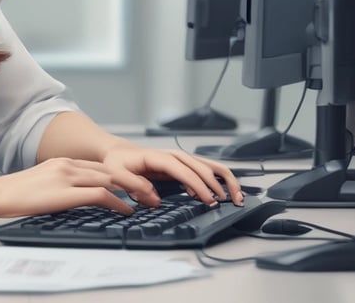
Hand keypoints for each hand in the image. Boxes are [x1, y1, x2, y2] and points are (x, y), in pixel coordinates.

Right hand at [0, 157, 136, 217]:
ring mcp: (68, 176)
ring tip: (148, 199)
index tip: (134, 184)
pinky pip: (100, 195)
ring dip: (133, 190)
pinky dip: (117, 202)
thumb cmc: (14, 194)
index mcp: (62, 162)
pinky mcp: (66, 191)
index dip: (120, 175)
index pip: (99, 166)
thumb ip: (59, 185)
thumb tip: (72, 197)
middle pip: (109, 170)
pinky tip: (126, 210)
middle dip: (133, 181)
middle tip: (151, 191)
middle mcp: (68, 165)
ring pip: (110, 179)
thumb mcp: (41, 184)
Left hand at [101, 146, 244, 207]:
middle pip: (202, 166)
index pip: (183, 170)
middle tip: (228, 202)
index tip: (208, 199)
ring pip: (209, 165)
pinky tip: (223, 194)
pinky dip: (219, 179)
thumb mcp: (117, 174)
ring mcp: (180, 159)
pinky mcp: (182, 165)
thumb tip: (155, 199)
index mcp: (158, 157)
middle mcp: (173, 155)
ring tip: (237, 196)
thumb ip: (133, 185)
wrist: (117, 152)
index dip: (198, 185)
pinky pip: (205, 170)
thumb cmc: (117, 163)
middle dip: (217, 184)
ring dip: (225, 180)